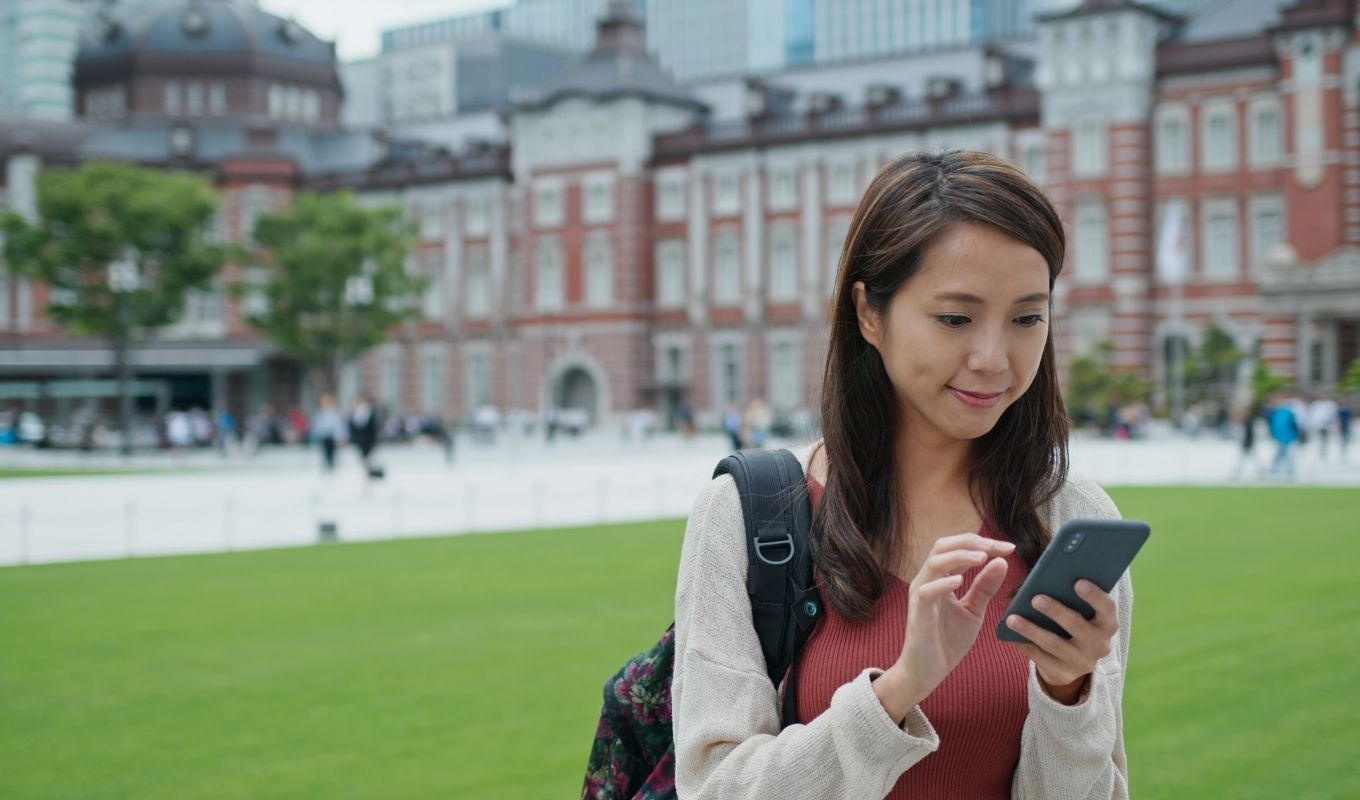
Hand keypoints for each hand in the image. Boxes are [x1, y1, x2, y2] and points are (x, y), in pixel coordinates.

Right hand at [875, 533, 1012, 722]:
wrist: (928, 671)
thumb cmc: (946, 641)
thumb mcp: (973, 611)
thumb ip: (985, 587)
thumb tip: (1001, 561)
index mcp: (940, 578)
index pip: (958, 548)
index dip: (983, 543)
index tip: (1009, 548)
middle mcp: (927, 580)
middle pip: (943, 546)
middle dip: (971, 542)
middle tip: (997, 547)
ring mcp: (920, 595)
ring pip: (934, 563)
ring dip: (959, 556)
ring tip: (982, 557)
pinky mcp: (917, 613)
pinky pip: (926, 592)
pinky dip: (942, 584)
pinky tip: (960, 581)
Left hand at [1004, 580, 1117, 703]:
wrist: (1073, 660)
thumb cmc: (1073, 621)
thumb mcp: (1080, 610)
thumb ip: (1071, 593)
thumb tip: (1048, 574)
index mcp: (1107, 623)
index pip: (1107, 607)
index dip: (1094, 595)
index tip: (1078, 582)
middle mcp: (1100, 644)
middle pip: (1077, 626)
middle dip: (1056, 611)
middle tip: (1036, 598)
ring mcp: (1082, 662)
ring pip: (1054, 644)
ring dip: (1032, 630)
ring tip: (1013, 618)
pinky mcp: (1063, 674)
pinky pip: (1040, 658)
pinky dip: (1024, 644)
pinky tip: (1010, 634)